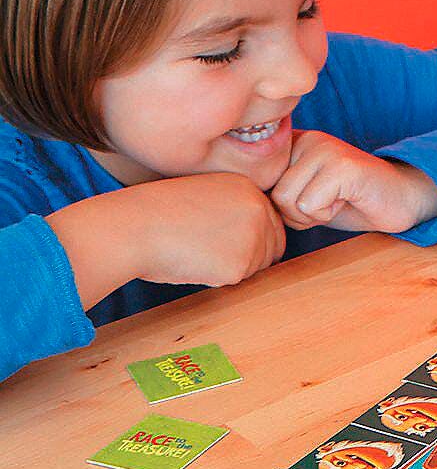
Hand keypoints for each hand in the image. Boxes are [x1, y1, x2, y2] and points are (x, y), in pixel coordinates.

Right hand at [129, 173, 286, 286]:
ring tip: (197, 252)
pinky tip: (194, 262)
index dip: (251, 238)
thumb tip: (256, 237)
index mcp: (249, 188)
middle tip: (209, 250)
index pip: (272, 223)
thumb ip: (234, 210)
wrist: (132, 227)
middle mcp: (258, 210)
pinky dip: (217, 278)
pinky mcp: (240, 264)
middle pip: (272, 247)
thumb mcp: (205, 195)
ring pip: (257, 266)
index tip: (224, 241)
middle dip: (248, 255)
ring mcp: (253, 237)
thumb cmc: (157, 213)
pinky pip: (237, 280)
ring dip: (233, 267)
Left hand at [270, 130, 436, 233]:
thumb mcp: (307, 192)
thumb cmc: (352, 201)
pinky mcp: (343, 166)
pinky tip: (348, 200)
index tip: (313, 201)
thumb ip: (280, 189)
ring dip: (314, 215)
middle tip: (328, 204)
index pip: (262, 184)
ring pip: (289, 200)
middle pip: (274, 194)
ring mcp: (326, 149)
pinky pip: (311, 205)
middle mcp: (308, 138)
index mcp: (296, 142)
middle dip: (298, 214)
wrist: (401, 199)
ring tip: (337, 201)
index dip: (285, 206)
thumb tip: (246, 202)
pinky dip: (329, 214)